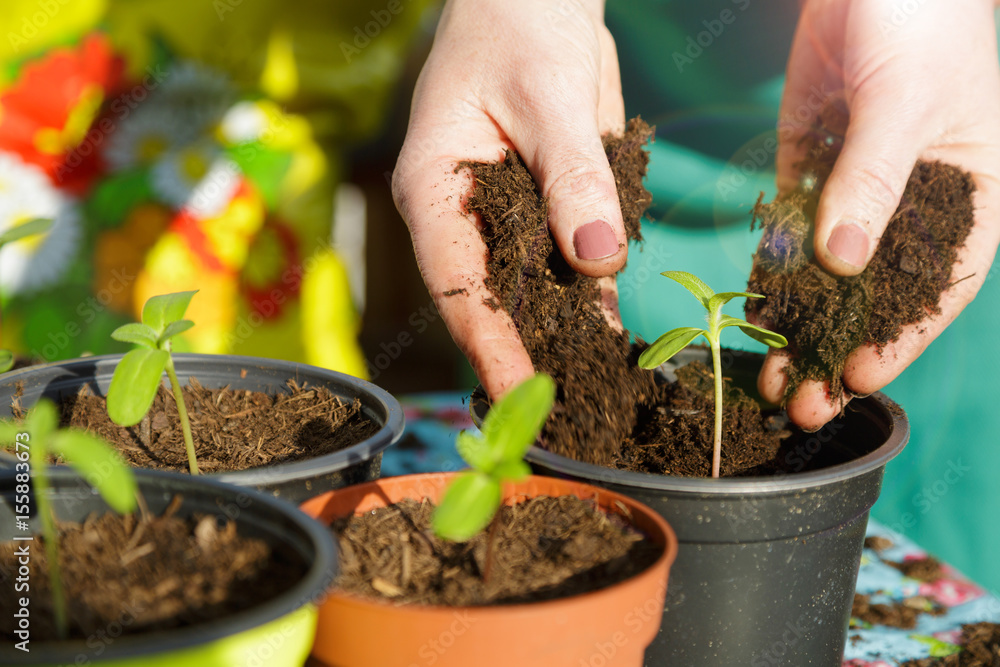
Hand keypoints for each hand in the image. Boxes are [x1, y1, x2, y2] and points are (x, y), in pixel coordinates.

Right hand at [393, 0, 626, 398]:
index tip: (518, 402)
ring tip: (594, 397)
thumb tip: (597, 262)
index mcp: (433, 189)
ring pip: (528, 292)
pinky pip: (564, 264)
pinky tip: (614, 339)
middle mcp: (461, 215)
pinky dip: (588, 299)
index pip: (457, 285)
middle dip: (526, 358)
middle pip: (489, 302)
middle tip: (566, 417)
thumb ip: (575, 176)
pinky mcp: (541, 210)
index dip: (488, 347)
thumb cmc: (521, 24)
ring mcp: (502, 217)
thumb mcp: (551, 94)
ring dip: (561, 338)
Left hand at [759, 0, 999, 428]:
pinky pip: (790, 233)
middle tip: (797, 405)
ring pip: (827, 278)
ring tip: (769, 377)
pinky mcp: (809, 169)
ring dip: (799, 327)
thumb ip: (873, 181)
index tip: (856, 381)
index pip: (934, 289)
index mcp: (966, 199)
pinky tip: (755, 316)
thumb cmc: (923, 21)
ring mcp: (854, 191)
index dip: (898, 340)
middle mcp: (908, 208)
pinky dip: (775, 274)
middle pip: (874, 298)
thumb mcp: (906, 102)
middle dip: (837, 352)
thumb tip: (844, 264)